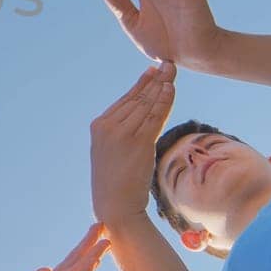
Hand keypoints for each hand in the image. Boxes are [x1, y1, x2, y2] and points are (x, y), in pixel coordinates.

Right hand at [89, 61, 177, 226]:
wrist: (115, 205)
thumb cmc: (115, 182)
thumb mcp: (112, 152)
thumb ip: (122, 132)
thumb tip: (141, 119)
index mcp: (99, 126)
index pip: (125, 100)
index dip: (141, 84)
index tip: (153, 70)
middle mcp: (108, 126)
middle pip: (137, 98)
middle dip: (154, 80)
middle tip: (167, 64)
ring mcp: (123, 133)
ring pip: (147, 105)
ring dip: (161, 86)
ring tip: (172, 72)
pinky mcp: (138, 142)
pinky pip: (155, 117)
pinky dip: (164, 102)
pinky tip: (170, 89)